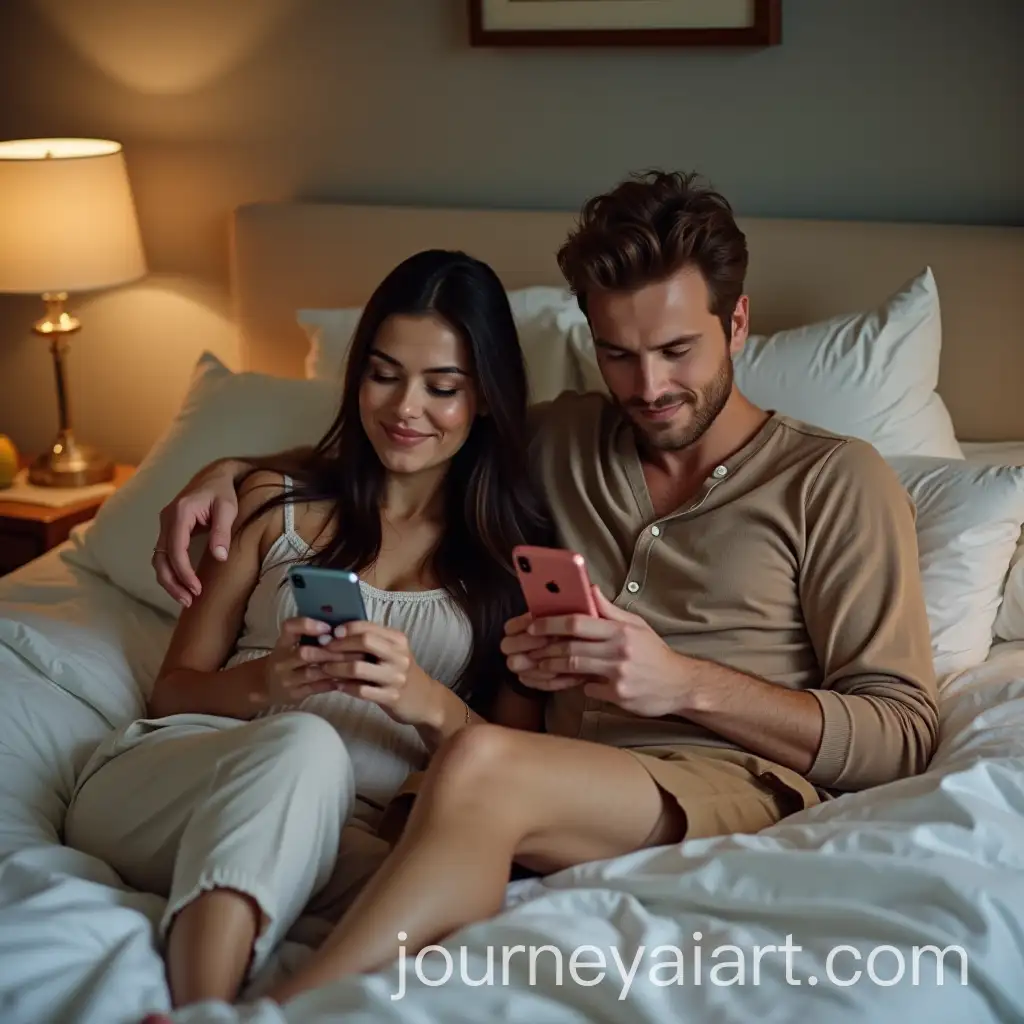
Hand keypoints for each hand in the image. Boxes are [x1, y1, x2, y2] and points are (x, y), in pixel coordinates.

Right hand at [154, 460, 239, 606]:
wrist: (214, 476)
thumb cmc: (223, 491)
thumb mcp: (228, 508)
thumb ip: (222, 531)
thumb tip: (220, 557)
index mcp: (180, 513)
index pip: (176, 549)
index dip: (184, 573)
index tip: (197, 589)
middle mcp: (166, 520)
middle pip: (161, 558)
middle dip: (173, 582)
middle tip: (189, 601)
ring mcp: (165, 525)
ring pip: (159, 559)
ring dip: (169, 581)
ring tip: (186, 599)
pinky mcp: (168, 531)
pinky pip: (164, 555)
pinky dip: (170, 572)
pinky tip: (183, 585)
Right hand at [258, 617, 347, 705]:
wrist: (267, 684)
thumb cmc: (288, 658)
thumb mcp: (291, 643)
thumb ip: (309, 634)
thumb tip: (342, 626)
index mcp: (282, 642)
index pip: (289, 627)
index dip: (308, 625)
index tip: (328, 627)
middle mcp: (282, 660)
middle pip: (304, 653)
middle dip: (331, 651)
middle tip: (355, 649)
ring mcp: (287, 679)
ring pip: (312, 673)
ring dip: (336, 668)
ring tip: (356, 663)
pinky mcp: (294, 694)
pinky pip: (316, 688)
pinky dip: (333, 682)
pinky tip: (347, 678)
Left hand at [319, 621, 446, 727]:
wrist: (424, 700)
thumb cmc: (400, 672)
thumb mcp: (393, 652)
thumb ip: (372, 641)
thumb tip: (336, 633)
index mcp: (398, 640)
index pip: (368, 627)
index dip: (346, 629)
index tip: (329, 634)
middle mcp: (399, 656)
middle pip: (364, 642)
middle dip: (338, 646)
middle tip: (321, 650)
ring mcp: (396, 677)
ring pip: (359, 668)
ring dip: (336, 668)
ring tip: (324, 669)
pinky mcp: (392, 697)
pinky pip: (362, 691)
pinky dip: (346, 687)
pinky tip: (337, 686)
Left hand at [507, 586, 690, 716]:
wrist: (680, 684)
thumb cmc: (654, 653)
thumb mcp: (636, 626)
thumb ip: (611, 610)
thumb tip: (590, 590)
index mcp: (621, 630)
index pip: (578, 622)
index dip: (551, 623)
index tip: (533, 625)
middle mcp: (619, 651)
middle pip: (571, 647)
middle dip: (545, 648)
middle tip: (528, 649)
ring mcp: (619, 675)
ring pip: (575, 668)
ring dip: (553, 667)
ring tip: (539, 665)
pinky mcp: (619, 695)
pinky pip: (589, 689)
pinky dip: (578, 685)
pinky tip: (569, 682)